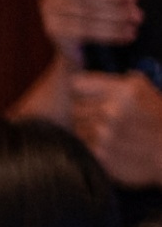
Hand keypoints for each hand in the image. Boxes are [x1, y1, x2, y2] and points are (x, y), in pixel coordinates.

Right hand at [42, 0, 144, 58]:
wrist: (89, 43)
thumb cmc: (104, 4)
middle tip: (133, 2)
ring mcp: (49, 9)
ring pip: (84, 11)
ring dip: (114, 17)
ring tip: (135, 21)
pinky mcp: (53, 29)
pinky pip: (82, 30)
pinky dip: (108, 32)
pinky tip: (126, 34)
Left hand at [63, 71, 161, 188]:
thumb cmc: (158, 119)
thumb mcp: (146, 91)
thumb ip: (120, 80)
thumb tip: (89, 72)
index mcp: (124, 91)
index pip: (77, 84)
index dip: (81, 90)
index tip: (87, 94)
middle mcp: (111, 111)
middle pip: (74, 106)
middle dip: (83, 109)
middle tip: (98, 115)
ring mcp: (104, 134)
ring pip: (75, 125)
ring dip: (85, 127)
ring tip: (106, 130)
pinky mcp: (100, 154)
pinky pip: (81, 143)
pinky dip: (89, 143)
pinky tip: (107, 143)